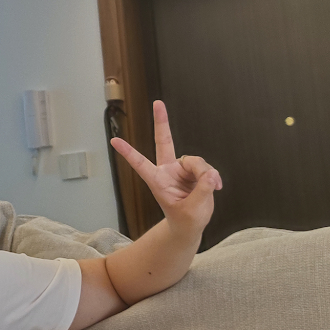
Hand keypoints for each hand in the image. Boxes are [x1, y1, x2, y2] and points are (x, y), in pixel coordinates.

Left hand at [110, 100, 221, 238]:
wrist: (190, 226)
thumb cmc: (185, 220)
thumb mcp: (193, 210)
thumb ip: (202, 190)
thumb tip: (211, 174)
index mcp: (157, 181)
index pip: (140, 164)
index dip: (128, 153)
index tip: (114, 141)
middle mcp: (167, 171)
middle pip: (164, 142)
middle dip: (162, 122)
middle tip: (158, 103)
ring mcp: (181, 169)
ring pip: (196, 161)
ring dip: (206, 173)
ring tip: (211, 188)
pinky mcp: (194, 171)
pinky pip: (206, 167)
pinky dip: (213, 176)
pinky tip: (216, 186)